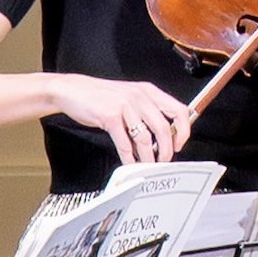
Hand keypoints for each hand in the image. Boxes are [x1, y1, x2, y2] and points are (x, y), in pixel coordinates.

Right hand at [82, 79, 198, 173]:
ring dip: (147, 158)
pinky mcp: (110, 117)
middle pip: (164, 128)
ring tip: (146, 166)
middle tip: (163, 162)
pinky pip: (125, 144)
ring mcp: (125, 106)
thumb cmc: (102, 96)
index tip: (179, 145)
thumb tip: (162, 138)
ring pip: (145, 139)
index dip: (183, 131)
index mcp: (149, 91)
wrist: (74, 90)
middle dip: (165, 151)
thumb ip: (147, 112)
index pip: (178, 110)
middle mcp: (140, 96)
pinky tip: (130, 163)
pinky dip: (129, 158)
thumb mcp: (130, 96)